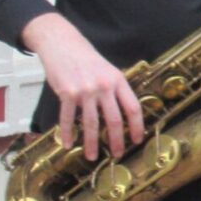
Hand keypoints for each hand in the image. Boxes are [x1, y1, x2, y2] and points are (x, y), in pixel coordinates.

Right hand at [22, 13, 143, 160]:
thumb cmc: (87, 59)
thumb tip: (123, 114)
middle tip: (117, 154)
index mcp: (118, 81)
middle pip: (114, 120)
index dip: (137, 126)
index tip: (137, 140)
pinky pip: (68, 118)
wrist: (63, 44)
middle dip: (117, 141)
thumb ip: (115, 91)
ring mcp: (85, 90)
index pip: (133, 108)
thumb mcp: (109, 71)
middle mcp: (104, 86)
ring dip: (92, 143)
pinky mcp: (66, 93)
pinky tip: (69, 144)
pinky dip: (68, 133)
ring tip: (92, 156)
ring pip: (91, 123)